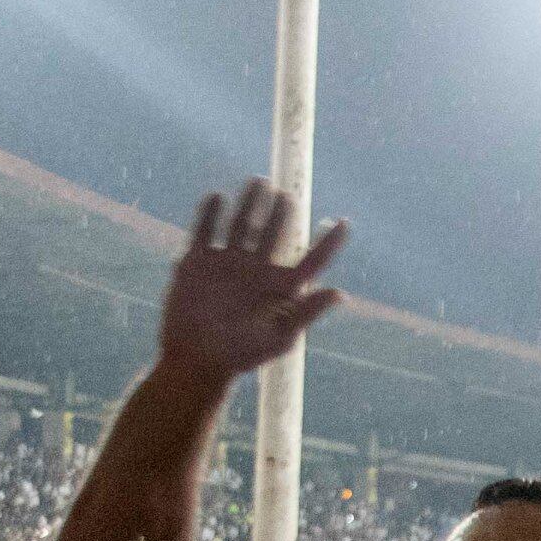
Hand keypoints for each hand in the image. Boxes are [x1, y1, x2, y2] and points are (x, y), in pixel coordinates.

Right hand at [157, 181, 346, 382]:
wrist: (195, 358)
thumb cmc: (241, 355)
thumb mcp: (280, 337)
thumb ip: (306, 312)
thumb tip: (340, 294)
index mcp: (280, 288)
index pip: (311, 260)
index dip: (329, 244)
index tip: (345, 223)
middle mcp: (256, 271)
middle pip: (274, 234)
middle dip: (282, 213)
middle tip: (287, 193)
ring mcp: (227, 264)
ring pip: (242, 226)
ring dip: (250, 205)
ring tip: (259, 182)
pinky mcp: (197, 262)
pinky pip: (205, 232)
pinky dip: (210, 214)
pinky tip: (217, 198)